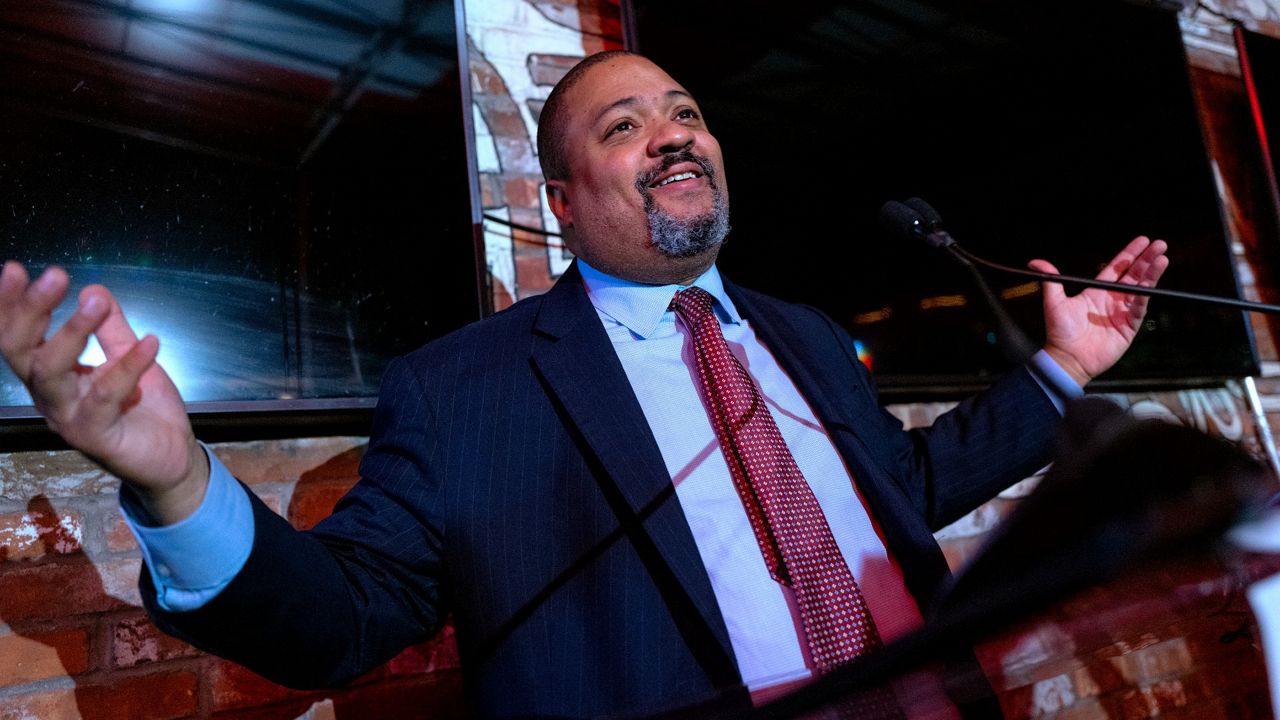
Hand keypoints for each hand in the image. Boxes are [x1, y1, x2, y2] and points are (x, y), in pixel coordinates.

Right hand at [0, 262, 207, 523]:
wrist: (173, 459)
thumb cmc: (143, 409)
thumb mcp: (128, 358)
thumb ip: (111, 329)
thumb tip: (94, 288)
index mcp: (51, 376)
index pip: (18, 338)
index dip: (10, 306)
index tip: (14, 269)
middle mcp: (50, 397)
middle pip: (22, 351)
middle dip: (31, 311)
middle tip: (55, 275)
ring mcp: (69, 419)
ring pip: (51, 373)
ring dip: (71, 332)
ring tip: (95, 302)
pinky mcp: (96, 438)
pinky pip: (105, 397)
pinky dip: (128, 366)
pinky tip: (151, 341)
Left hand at [1033, 236, 1169, 386]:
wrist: (1067, 358)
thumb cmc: (1060, 333)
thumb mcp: (1054, 302)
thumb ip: (1050, 280)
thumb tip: (1035, 263)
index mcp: (1097, 291)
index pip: (1118, 268)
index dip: (1130, 254)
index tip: (1143, 241)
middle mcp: (1112, 299)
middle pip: (1134, 275)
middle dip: (1147, 260)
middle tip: (1160, 244)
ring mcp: (1122, 313)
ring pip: (1141, 289)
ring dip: (1152, 274)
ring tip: (1161, 259)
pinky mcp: (1128, 327)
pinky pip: (1139, 309)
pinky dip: (1145, 297)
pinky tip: (1151, 285)